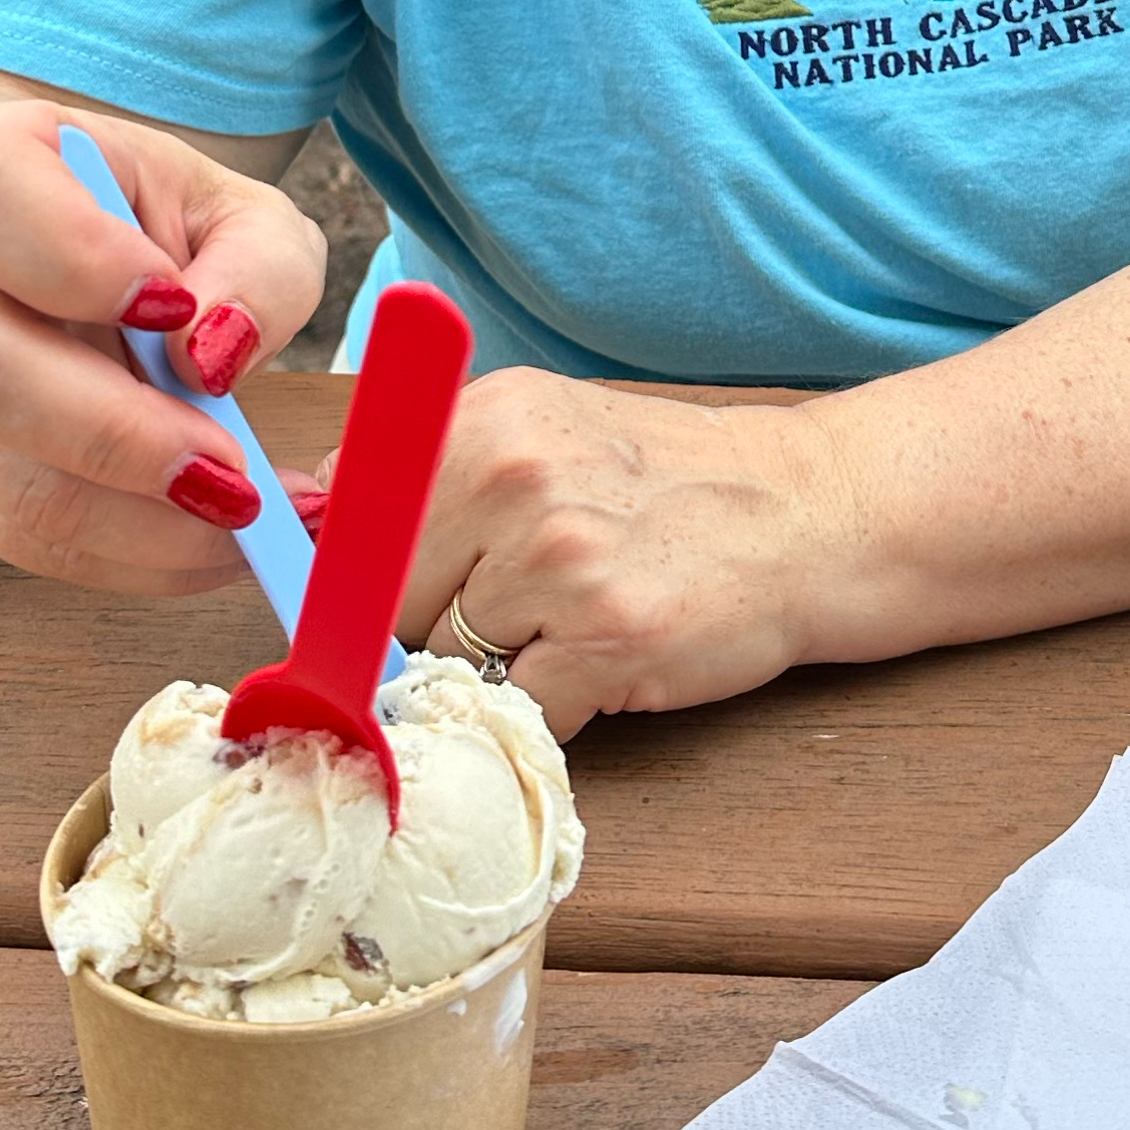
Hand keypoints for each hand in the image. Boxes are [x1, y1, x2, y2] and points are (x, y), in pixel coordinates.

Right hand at [0, 91, 325, 594]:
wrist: (30, 258)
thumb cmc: (144, 227)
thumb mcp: (232, 210)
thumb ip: (257, 267)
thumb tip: (217, 355)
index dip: (76, 256)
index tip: (175, 302)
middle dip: (117, 435)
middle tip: (232, 469)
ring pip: (1, 478)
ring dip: (138, 523)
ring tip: (246, 518)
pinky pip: (25, 539)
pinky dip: (130, 557)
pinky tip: (212, 544)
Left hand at [395, 372, 856, 738]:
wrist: (815, 512)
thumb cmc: (674, 483)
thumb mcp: (548, 433)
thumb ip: (436, 471)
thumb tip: (314, 520)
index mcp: (488, 418)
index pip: (355, 524)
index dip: (363, 580)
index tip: (380, 603)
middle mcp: (516, 478)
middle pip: (391, 603)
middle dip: (433, 627)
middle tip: (520, 608)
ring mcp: (562, 561)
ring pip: (451, 664)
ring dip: (499, 669)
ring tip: (572, 625)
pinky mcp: (608, 640)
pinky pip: (518, 711)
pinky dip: (546, 708)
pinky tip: (599, 664)